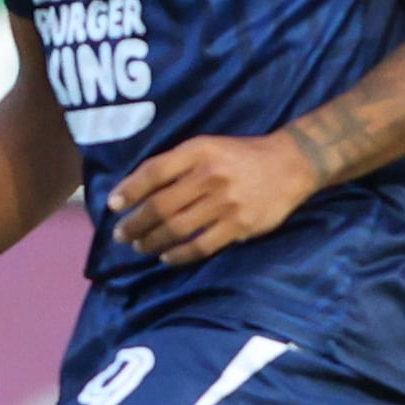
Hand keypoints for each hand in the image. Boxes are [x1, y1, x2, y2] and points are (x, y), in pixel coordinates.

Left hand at [106, 131, 320, 265]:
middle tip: (121, 234)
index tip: (113, 204)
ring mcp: (226, 203)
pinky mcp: (239, 225)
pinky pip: (201, 246)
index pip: (155, 171)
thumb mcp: (208, 146)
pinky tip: (166, 258)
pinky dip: (179, 255)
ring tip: (139, 246)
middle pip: (161, 205)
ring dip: (152, 241)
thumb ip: (177, 164)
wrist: (291, 164)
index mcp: (199, 151)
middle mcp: (211, 175)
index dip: (130, 189)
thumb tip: (136, 188)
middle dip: (135, 223)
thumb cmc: (241, 156)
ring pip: (177, 228)